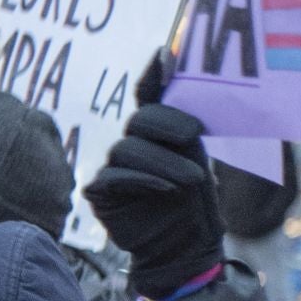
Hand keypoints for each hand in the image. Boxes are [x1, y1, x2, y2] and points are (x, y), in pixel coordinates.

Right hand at [82, 80, 225, 299]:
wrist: (186, 249)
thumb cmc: (195, 204)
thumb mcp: (200, 161)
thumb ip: (190, 126)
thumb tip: (186, 82)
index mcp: (156, 132)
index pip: (149, 95)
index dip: (154, 73)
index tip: (165, 52)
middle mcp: (131, 144)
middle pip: (140, 120)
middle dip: (169, 126)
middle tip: (194, 139)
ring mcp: (111, 167)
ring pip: (129, 149)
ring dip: (164, 161)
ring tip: (193, 179)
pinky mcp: (99, 191)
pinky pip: (114, 177)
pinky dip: (143, 179)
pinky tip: (165, 189)